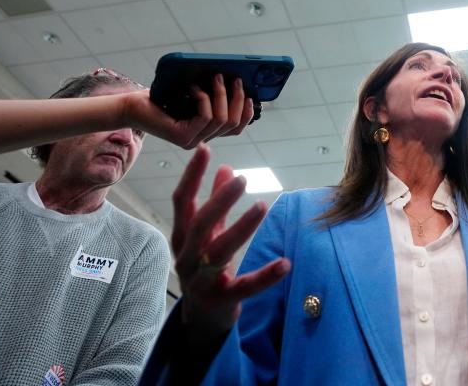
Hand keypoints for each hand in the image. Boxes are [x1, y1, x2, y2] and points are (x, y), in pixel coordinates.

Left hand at [121, 74, 253, 148]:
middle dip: (237, 99)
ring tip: (215, 77)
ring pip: (221, 118)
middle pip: (233, 124)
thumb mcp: (191, 95)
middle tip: (234, 79)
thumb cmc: (159, 98)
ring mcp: (191, 141)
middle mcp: (200, 140)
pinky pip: (205, 115)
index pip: (235, 129)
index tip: (251, 96)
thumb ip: (211, 96)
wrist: (132, 107)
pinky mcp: (182, 137)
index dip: (246, 113)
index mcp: (204, 132)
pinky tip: (193, 87)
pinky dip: (204, 97)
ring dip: (221, 93)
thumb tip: (236, 83)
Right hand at [171, 146, 289, 343]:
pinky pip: (245, 287)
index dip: (191, 175)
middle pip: (199, 225)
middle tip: (244, 178)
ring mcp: (201, 281)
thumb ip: (215, 203)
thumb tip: (227, 167)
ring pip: (219, 252)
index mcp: (182, 237)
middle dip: (220, 200)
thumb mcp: (208, 234)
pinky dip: (266, 276)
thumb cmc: (204, 266)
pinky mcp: (221, 300)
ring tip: (262, 206)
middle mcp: (186, 257)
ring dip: (241, 228)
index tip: (205, 149)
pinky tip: (286, 263)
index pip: (182, 201)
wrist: (200, 318)